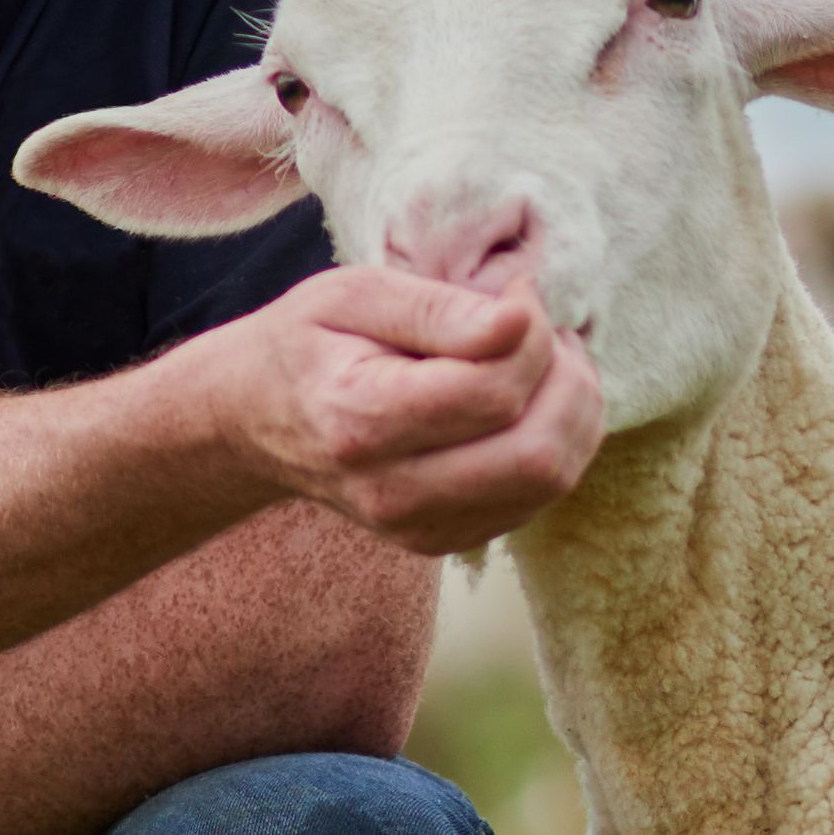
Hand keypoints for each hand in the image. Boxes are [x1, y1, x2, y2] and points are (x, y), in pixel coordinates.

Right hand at [223, 260, 603, 552]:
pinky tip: (530, 401)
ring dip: (575, 412)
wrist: (258, 421)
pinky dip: (558, 443)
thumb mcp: (354, 295)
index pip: (493, 392)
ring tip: (548, 361)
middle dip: (570, 381)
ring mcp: (421, 528)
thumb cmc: (310, 344)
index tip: (518, 295)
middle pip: (536, 454)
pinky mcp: (448, 540)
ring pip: (551, 481)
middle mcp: (392, 492)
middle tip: (551, 333)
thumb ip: (439, 310)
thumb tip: (522, 320)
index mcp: (361, 422)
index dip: (531, 334)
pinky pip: (540, 498)